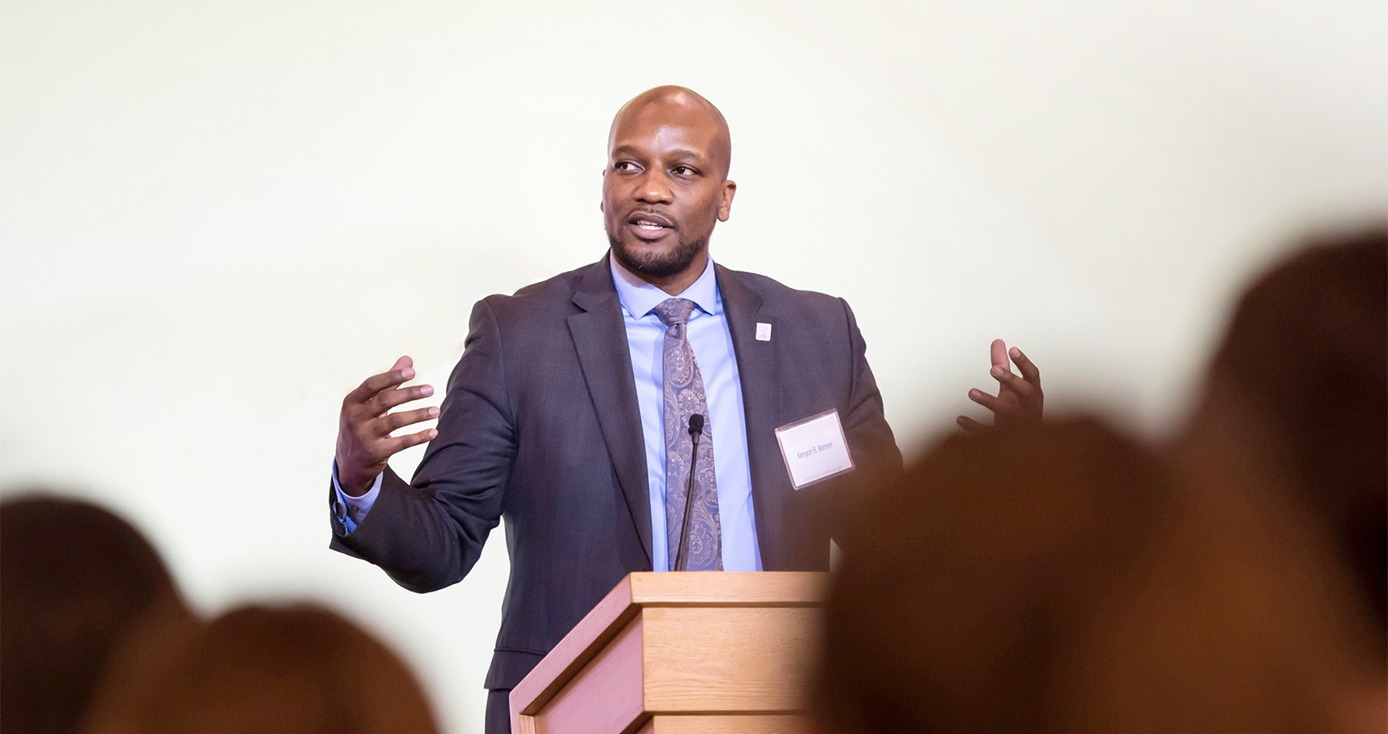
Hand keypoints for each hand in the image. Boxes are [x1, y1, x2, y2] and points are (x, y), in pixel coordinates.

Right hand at [336, 356, 438, 494]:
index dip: (392, 376)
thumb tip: (408, 360)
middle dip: (409, 394)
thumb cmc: (362, 425)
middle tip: (431, 389)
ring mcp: (364, 436)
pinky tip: (433, 432)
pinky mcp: (375, 452)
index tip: (412, 372)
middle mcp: (355, 417)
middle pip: (385, 400)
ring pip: (395, 421)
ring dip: (418, 415)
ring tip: (436, 410)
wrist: (349, 463)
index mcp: (352, 402)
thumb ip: (389, 382)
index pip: (372, 384)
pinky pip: (401, 443)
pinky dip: (419, 437)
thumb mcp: (368, 404)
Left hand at [956, 339, 1042, 431]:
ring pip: (1006, 412)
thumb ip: (1004, 365)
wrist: (1029, 446)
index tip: (1013, 350)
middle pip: (1024, 392)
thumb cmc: (1020, 410)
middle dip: (1011, 380)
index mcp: (1032, 393)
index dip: (1024, 363)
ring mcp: (1018, 423)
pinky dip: (974, 427)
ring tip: (970, 392)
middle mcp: (1028, 407)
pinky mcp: (1004, 438)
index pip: (1032, 375)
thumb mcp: (1013, 388)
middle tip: (994, 369)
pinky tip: (960, 419)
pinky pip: (989, 433)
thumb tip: (997, 341)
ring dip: (989, 401)